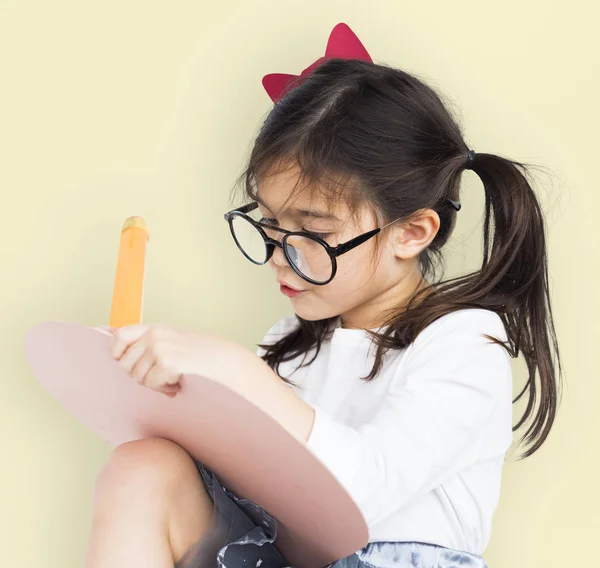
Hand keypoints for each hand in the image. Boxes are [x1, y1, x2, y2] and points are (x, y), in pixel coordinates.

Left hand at [95, 323, 223, 397]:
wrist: (228, 363)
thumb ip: (141, 338)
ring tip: (176, 378)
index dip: (118, 354)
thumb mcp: (171, 341)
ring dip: (156, 384)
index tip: (131, 364)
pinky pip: (152, 384)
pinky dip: (166, 389)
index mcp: (156, 328)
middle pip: (126, 365)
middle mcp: (156, 334)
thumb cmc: (201, 356)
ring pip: (139, 378)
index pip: (119, 337)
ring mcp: (161, 347)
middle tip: (164, 375)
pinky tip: (180, 382)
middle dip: (142, 376)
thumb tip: (100, 330)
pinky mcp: (168, 362)